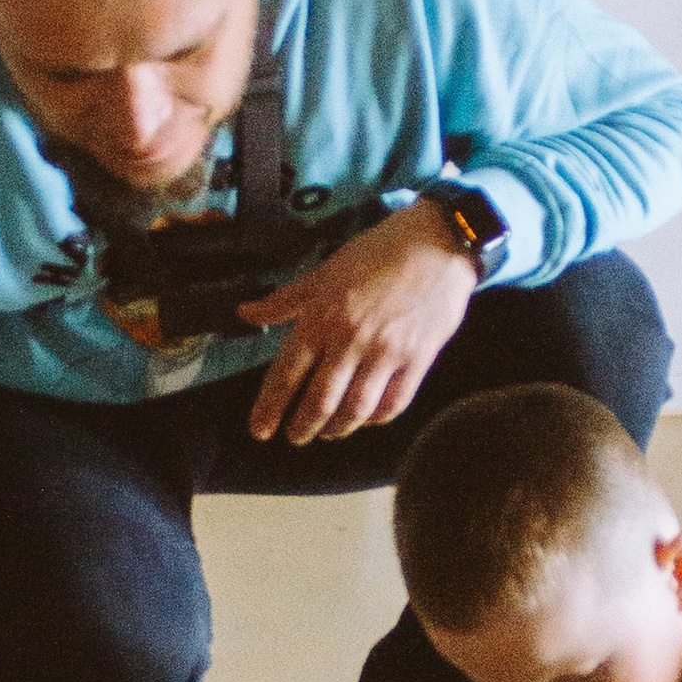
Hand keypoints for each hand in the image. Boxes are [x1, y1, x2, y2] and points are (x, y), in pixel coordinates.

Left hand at [239, 201, 477, 444]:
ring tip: (327, 434)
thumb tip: (244, 313)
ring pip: (356, 409)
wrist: (437, 243)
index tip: (259, 431)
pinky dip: (376, 418)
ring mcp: (386, 353)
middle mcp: (350, 341)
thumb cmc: (376, 253)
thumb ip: (285, 300)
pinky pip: (393, 403)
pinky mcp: (418, 359)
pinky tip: (366, 419)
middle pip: (320, 401)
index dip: (270, 408)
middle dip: (302, 427)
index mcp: (321, 318)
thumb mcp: (324, 272)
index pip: (287, 374)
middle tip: (294, 438)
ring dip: (337, 429)